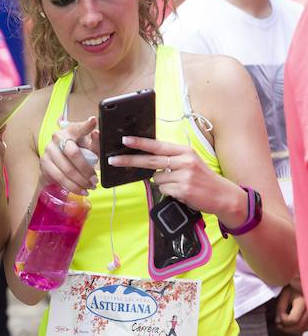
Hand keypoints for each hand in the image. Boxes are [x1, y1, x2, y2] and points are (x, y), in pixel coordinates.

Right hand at [39, 117, 98, 195]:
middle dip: (86, 170)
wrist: (58, 162)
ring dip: (80, 182)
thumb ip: (95, 143)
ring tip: (90, 187)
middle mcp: (57, 138)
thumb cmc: (77, 152)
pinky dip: (72, 187)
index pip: (78, 128)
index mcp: (70, 130)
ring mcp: (49, 151)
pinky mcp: (44, 164)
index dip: (86, 125)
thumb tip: (97, 134)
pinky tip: (81, 190)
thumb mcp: (88, 147)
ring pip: (67, 170)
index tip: (93, 121)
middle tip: (95, 179)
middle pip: (73, 154)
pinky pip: (60, 178)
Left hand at [107, 135, 246, 222]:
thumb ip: (172, 159)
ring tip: (179, 185)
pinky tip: (182, 192)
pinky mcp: (183, 189)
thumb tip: (148, 162)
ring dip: (164, 184)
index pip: (158, 145)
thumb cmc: (203, 179)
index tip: (125, 140)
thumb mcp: (190, 162)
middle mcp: (184, 161)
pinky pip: (164, 190)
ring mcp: (184, 175)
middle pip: (150, 160)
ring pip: (157, 179)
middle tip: (113, 160)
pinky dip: (169, 192)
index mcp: (185, 151)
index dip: (140, 143)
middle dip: (129, 160)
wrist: (222, 195)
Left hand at [275, 284, 307, 333]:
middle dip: (286, 328)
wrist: (304, 286)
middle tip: (277, 324)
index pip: (293, 320)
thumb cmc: (294, 288)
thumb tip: (278, 322)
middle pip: (298, 327)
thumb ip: (281, 307)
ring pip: (302, 329)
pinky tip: (290, 325)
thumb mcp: (285, 294)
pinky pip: (305, 328)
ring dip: (291, 330)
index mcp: (303, 302)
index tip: (277, 316)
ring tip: (282, 325)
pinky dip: (297, 329)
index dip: (283, 319)